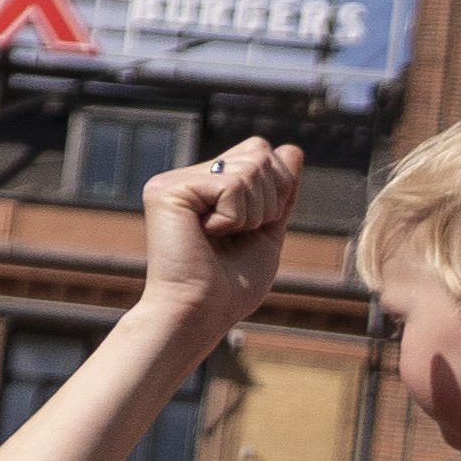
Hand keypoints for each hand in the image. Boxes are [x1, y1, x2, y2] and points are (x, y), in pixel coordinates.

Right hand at [135, 137, 304, 338]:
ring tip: (221, 237)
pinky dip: (235, 218)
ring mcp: (172, 181)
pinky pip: (232, 185)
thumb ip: (279, 191)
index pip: (259, 151)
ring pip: (250, 169)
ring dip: (252, 214)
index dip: (276, 187)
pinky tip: (207, 235)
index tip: (249, 228)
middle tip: (235, 235)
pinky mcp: (167, 191)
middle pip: (259, 155)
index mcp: (204, 184)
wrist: (200, 312)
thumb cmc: (229, 284)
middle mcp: (184, 177)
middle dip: (267, 201)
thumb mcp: (267, 230)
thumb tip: (293, 148)